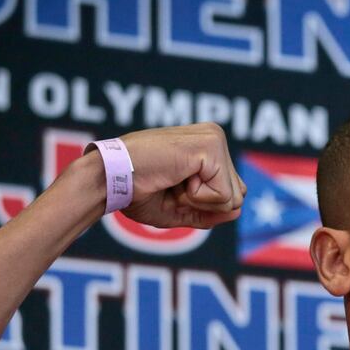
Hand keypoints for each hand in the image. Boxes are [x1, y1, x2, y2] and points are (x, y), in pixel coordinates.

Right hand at [86, 123, 244, 228]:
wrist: (110, 179)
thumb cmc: (136, 191)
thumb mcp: (179, 208)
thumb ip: (209, 212)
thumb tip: (238, 213)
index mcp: (208, 147)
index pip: (231, 192)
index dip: (202, 204)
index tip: (172, 187)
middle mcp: (214, 137)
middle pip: (237, 195)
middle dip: (203, 204)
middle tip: (171, 184)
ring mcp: (215, 138)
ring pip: (233, 198)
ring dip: (198, 201)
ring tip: (172, 179)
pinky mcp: (212, 146)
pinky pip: (223, 195)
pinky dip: (196, 197)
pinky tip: (175, 176)